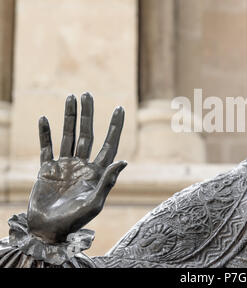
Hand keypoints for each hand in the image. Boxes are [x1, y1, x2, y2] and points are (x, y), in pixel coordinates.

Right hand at [27, 93, 126, 242]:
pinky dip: (45, 134)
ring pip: (68, 135)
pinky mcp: (47, 169)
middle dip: (88, 114)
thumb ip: (108, 181)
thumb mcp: (95, 202)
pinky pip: (46, 147)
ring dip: (68, 117)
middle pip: (87, 134)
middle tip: (87, 93)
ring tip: (70, 97)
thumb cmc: (75, 220)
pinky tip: (45, 119)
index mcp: (97, 172)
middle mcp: (82, 164)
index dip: (114, 127)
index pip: (109, 144)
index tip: (120, 108)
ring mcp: (65, 165)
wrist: (48, 230)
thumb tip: (125, 161)